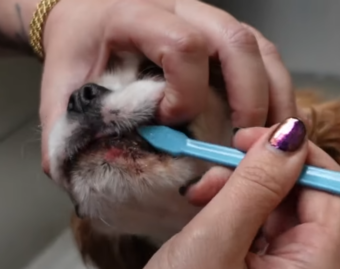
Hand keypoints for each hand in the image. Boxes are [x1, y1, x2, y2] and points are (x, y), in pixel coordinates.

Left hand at [37, 0, 295, 172]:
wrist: (87, 19)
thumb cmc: (79, 54)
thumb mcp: (61, 92)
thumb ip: (66, 133)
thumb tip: (75, 180)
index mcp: (135, 15)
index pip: (181, 44)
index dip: (187, 90)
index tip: (170, 122)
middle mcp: (183, 8)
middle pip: (238, 41)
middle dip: (250, 99)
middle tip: (242, 145)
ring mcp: (212, 19)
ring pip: (263, 48)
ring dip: (275, 100)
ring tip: (268, 145)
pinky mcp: (230, 36)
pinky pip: (269, 59)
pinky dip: (278, 97)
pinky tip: (271, 132)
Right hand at [51, 119, 339, 268]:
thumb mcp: (213, 246)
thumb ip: (255, 185)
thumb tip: (293, 135)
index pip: (332, 188)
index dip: (295, 154)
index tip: (250, 135)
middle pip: (306, 201)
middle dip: (260, 175)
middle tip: (211, 168)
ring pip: (279, 218)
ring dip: (241, 197)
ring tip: (196, 199)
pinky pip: (260, 242)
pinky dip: (233, 222)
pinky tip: (202, 220)